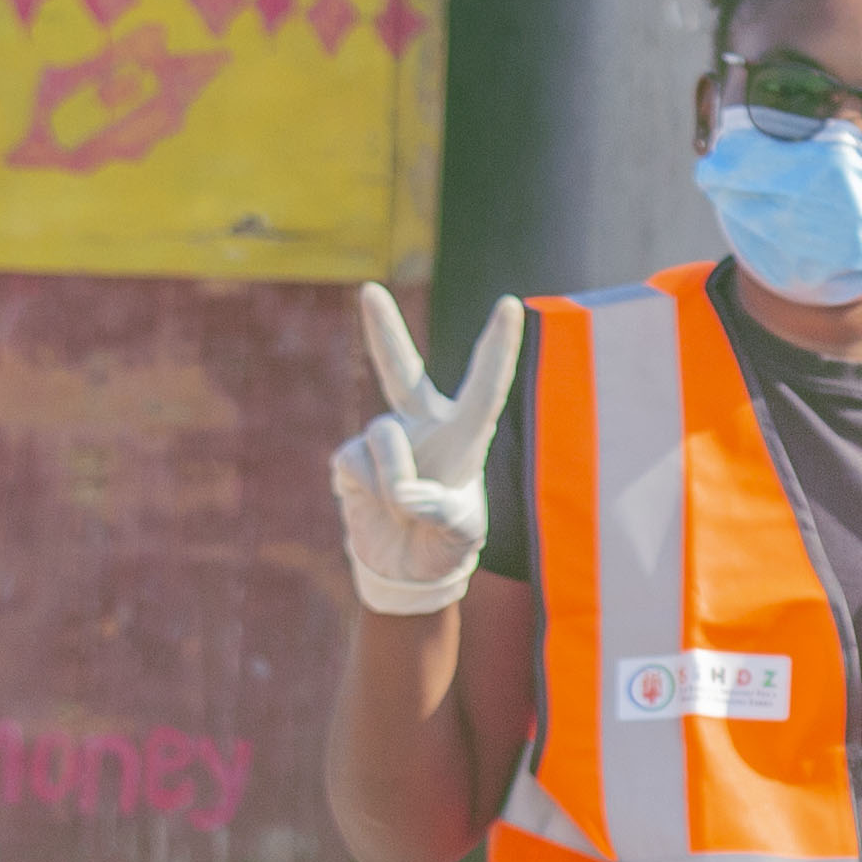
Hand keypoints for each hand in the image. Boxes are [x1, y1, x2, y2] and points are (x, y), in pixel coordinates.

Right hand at [334, 285, 521, 617]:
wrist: (407, 570)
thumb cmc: (446, 544)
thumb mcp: (462, 535)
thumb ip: (442, 512)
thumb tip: (404, 493)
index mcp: (465, 437)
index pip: (484, 388)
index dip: (498, 348)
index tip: (511, 304)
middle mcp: (422, 426)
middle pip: (400, 371)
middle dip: (383, 330)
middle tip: (368, 290)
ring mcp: (384, 439)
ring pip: (384, 437)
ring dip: (396, 481)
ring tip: (407, 512)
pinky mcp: (350, 459)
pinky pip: (357, 463)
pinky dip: (372, 492)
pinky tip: (378, 508)